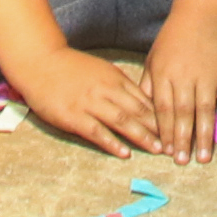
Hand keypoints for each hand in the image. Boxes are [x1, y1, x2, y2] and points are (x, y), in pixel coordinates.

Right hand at [14, 41, 161, 154]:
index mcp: (114, 78)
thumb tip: (143, 100)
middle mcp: (106, 90)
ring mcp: (89, 103)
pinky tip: (124, 153)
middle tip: (172, 144)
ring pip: (121, 121)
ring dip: (141, 136)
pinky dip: (112, 143)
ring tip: (155, 150)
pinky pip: (97, 132)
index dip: (161, 115)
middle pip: (137, 110)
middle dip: (157, 128)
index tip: (175, 127)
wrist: (41, 62)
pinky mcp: (74, 116)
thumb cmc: (72, 68)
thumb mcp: (101, 70)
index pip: (144, 99)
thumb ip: (120, 84)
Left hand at [140, 12, 216, 158]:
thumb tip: (142, 115)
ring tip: (204, 158)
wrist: (200, 16)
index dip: (165, 130)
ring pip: (206, 109)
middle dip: (182, 138)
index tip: (166, 152)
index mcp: (165, 74)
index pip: (163, 108)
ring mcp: (209, 76)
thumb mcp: (153, 60)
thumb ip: (147, 86)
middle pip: (184, 112)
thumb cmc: (172, 41)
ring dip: (205, 135)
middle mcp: (186, 76)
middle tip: (183, 162)